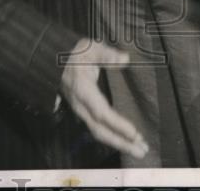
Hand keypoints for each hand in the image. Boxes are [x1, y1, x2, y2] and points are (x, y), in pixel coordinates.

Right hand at [60, 38, 148, 158]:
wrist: (56, 60)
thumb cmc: (77, 53)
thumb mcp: (91, 48)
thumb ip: (106, 54)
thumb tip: (124, 58)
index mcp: (83, 91)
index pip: (100, 112)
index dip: (116, 124)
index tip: (134, 133)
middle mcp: (81, 106)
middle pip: (100, 130)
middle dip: (121, 142)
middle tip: (142, 150)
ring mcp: (81, 112)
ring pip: (99, 133)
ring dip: (120, 143)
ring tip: (140, 149)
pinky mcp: (84, 113)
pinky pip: (99, 129)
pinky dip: (114, 138)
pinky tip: (127, 141)